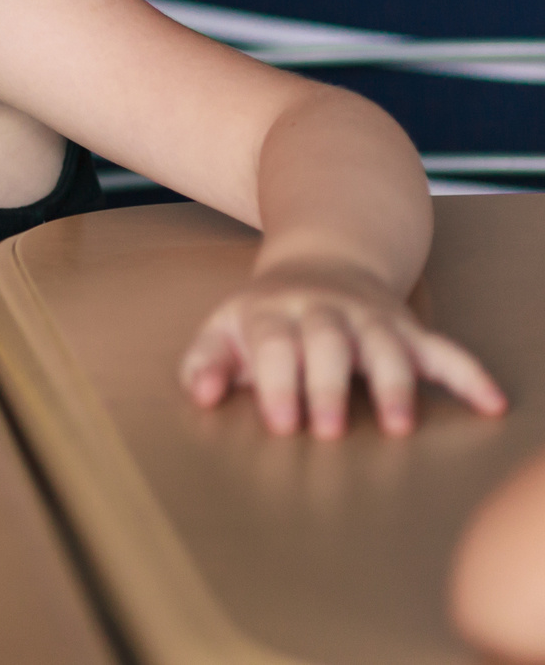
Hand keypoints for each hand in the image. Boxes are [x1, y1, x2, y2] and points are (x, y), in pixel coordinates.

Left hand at [179, 259, 506, 436]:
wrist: (323, 262)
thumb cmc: (267, 317)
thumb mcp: (225, 329)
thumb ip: (205, 363)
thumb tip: (201, 395)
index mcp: (272, 312)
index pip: (273, 344)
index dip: (277, 383)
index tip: (281, 424)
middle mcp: (323, 311)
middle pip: (327, 342)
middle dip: (328, 385)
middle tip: (328, 431)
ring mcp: (369, 318)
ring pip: (386, 345)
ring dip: (393, 384)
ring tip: (398, 426)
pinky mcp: (408, 329)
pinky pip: (444, 349)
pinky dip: (469, 374)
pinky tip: (492, 403)